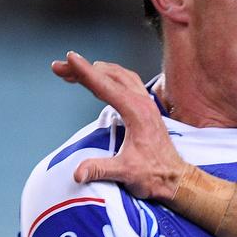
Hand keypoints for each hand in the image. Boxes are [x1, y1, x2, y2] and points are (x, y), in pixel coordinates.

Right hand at [51, 51, 188, 200]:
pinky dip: (109, 76)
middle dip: (83, 69)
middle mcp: (143, 103)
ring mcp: (147, 104)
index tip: (69, 57)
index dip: (85, 72)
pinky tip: (99, 79)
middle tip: (59, 68)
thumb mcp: (126, 173)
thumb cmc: (155, 176)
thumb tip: (78, 174)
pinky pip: (127, 82)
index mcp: (137, 112)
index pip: (106, 86)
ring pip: (119, 76)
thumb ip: (101, 170)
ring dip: (96, 70)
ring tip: (73, 71)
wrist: (177, 179)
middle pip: (110, 76)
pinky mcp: (147, 108)